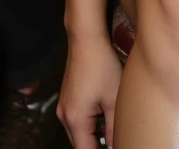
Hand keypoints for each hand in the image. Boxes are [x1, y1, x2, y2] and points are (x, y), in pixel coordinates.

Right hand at [57, 34, 121, 148]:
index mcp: (75, 119)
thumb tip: (113, 145)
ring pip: (78, 132)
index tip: (113, 147)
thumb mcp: (112, 98)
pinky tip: (103, 113)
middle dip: (96, 145)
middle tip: (114, 139)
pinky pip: (76, 120)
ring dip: (92, 134)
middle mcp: (64, 116)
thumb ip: (112, 128)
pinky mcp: (67, 98)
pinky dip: (89, 123)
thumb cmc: (101, 65)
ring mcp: (63, 106)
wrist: (86, 39)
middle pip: (80, 144)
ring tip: (110, 126)